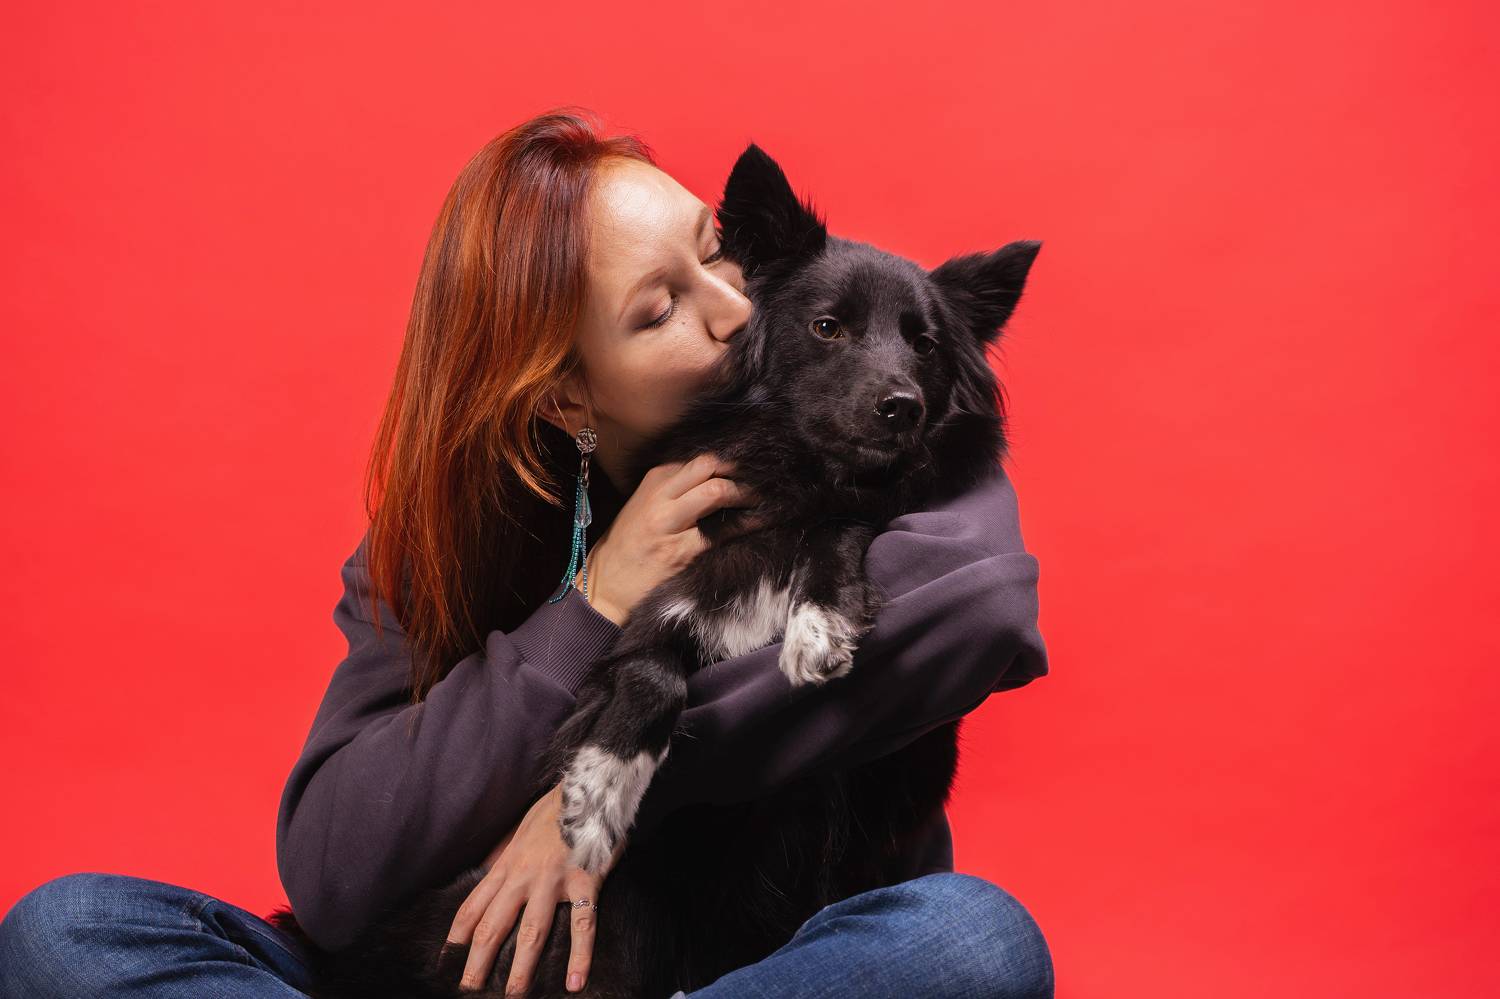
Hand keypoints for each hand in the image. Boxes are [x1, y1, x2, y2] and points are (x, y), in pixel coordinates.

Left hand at [446, 784, 623, 994]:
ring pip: (533, 931)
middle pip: (495, 925)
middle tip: (468, 989)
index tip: (446, 958)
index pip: (475, 905)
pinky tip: (575, 982)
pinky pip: (583, 924)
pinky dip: (580, 956)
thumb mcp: (519, 830)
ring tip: (513, 995)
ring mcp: (555, 880)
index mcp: (507, 864)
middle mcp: (525, 875)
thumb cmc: (555, 811)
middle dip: (478, 961)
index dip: (459, 933)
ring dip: (521, 968)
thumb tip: (486, 872)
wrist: (591, 789)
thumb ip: (504, 856)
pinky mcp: (585, 881)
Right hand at [586, 452, 760, 625]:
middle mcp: (660, 495)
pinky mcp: (679, 550)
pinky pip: (721, 531)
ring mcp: (668, 522)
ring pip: (717, 491)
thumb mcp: (646, 506)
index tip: (753, 469)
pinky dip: (746, 525)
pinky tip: (761, 523)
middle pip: (710, 466)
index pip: (701, 460)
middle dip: (742, 472)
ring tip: (766, 500)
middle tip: (765, 482)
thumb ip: (677, 491)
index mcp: (654, 481)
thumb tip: (720, 481)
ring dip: (747, 494)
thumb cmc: (629, 547)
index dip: (732, 463)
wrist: (605, 585)